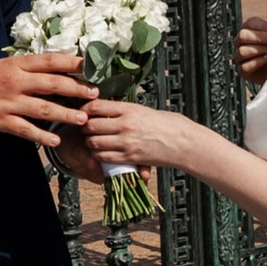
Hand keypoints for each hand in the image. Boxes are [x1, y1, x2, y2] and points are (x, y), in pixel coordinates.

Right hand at [0, 48, 90, 146]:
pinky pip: (26, 129)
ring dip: (66, 113)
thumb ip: (27, 69)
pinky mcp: (1, 121)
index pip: (49, 60)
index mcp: (16, 65)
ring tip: (83, 119)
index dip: (71, 63)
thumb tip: (55, 70)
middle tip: (94, 94)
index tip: (90, 66)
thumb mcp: (3, 67)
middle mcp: (15, 81)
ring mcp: (9, 102)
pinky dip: (42, 135)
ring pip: (43, 107)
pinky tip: (56, 141)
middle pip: (52, 83)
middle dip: (76, 89)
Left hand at [84, 97, 206, 177]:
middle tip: (85, 128)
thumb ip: (123, 110)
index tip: (83, 112)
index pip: (96, 106)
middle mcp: (125, 125)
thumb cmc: (167, 124)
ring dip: (90, 142)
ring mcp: (126, 143)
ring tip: (93, 140)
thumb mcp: (144, 110)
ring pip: (93, 143)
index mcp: (129, 109)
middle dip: (84, 127)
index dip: (84, 109)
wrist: (183, 142)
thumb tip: (105, 109)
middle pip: (90, 125)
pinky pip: (103, 157)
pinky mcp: (129, 158)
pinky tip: (102, 152)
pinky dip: (98, 155)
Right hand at [236, 16, 266, 84]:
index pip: (250, 23)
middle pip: (243, 35)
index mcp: (249, 30)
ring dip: (261, 49)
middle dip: (261, 37)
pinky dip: (258, 61)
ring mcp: (240, 57)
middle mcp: (241, 42)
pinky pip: (245, 66)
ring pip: (243, 51)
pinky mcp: (243, 71)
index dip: (264, 26)